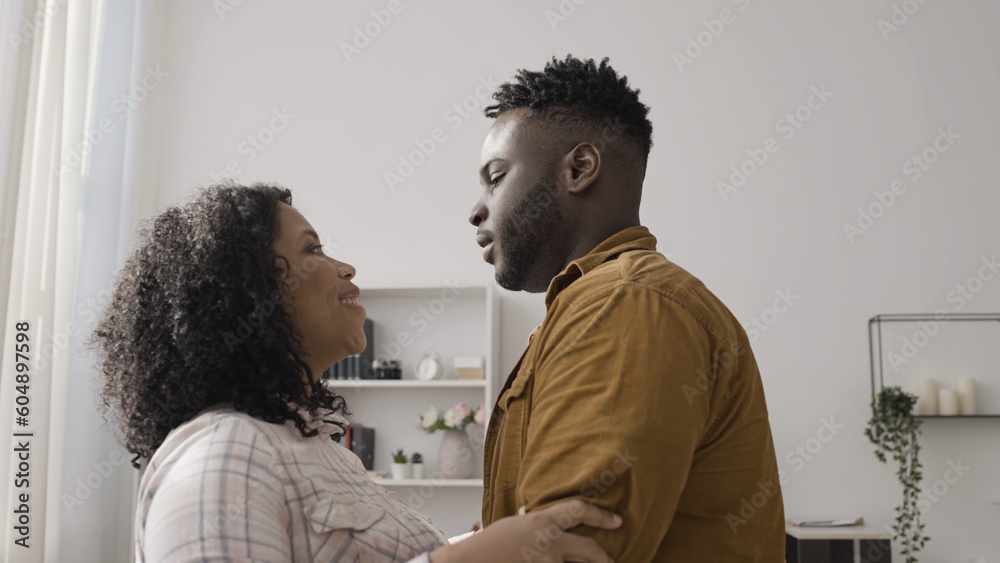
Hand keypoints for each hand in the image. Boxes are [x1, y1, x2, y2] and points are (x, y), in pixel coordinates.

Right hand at [429, 499, 621, 562]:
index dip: (601, 516)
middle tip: (612, 562)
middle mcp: (548, 542)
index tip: (617, 521)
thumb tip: (528, 512)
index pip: (579, 511)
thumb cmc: (487, 546)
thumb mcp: (511, 526)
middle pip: (590, 549)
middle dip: (604, 558)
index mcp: (541, 522)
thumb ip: (527, 522)